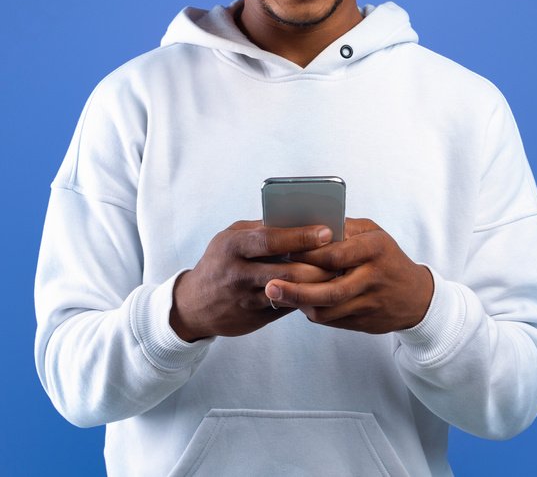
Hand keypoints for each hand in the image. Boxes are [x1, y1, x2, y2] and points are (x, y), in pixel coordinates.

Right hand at [170, 220, 339, 341]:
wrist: (193, 304)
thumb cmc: (220, 261)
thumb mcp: (231, 238)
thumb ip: (260, 230)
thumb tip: (300, 219)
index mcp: (232, 246)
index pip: (270, 239)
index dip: (300, 236)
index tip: (327, 232)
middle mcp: (237, 273)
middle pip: (286, 270)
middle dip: (318, 264)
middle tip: (343, 257)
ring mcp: (245, 298)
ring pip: (290, 292)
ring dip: (317, 284)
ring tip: (339, 273)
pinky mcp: (255, 317)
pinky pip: (287, 306)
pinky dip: (306, 297)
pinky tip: (324, 289)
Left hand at [263, 218, 434, 334]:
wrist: (415, 297)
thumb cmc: (386, 257)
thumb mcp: (373, 234)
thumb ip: (344, 228)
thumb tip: (306, 225)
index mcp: (375, 248)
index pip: (335, 254)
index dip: (307, 254)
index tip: (282, 251)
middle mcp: (373, 277)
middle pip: (329, 290)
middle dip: (296, 290)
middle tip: (269, 285)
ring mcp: (369, 303)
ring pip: (327, 310)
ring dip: (299, 304)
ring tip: (276, 294)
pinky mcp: (363, 322)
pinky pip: (331, 320)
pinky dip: (311, 311)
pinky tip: (296, 302)